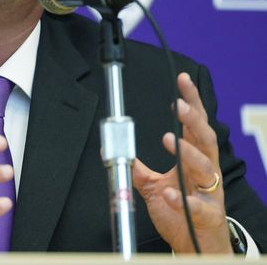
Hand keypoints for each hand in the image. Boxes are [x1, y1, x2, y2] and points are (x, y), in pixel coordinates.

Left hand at [132, 73, 230, 253]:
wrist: (196, 245)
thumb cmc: (181, 212)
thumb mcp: (155, 186)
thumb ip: (138, 169)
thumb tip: (116, 151)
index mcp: (195, 160)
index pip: (195, 125)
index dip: (191, 102)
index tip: (182, 81)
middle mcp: (205, 172)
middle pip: (205, 139)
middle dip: (193, 120)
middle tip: (179, 105)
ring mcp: (209, 193)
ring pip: (205, 167)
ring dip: (188, 152)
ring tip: (171, 140)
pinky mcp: (206, 215)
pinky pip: (197, 206)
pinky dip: (182, 198)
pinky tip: (169, 193)